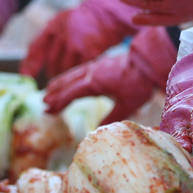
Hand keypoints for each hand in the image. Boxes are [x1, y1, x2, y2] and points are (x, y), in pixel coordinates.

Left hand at [21, 0, 137, 80]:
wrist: (108, 14)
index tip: (26, 76)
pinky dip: (79, 73)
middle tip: (53, 76)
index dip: (30, 64)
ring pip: (64, 68)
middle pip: (51, 62)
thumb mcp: (61, 22)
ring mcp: (78, 44)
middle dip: (51, 71)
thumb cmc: (82, 20)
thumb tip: (29, 67)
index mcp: (54, 25)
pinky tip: (82, 72)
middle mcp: (64, 34)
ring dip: (64, 75)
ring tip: (68, 75)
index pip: (36, 48)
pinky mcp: (92, 52)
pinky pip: (79, 69)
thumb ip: (47, 39)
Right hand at [43, 26, 175, 122]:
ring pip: (73, 74)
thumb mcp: (127, 105)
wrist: (148, 61)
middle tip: (43, 102)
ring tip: (49, 89)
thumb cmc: (139, 84)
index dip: (59, 102)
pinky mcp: (102, 63)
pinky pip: (80, 70)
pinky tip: (70, 79)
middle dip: (55, 93)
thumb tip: (96, 131)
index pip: (71, 93)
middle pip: (68, 83)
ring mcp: (96, 66)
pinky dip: (71, 76)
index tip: (48, 109)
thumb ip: (111, 118)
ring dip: (60, 82)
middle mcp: (92, 72)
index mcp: (95, 82)